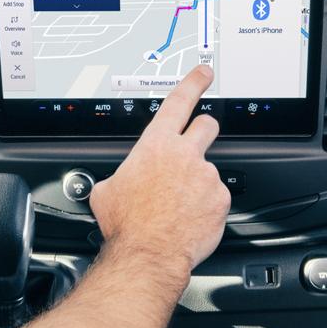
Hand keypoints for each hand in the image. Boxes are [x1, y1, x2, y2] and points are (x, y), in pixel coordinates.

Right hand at [88, 65, 231, 277]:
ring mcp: (206, 177)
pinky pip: (216, 198)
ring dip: (198, 183)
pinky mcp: (220, 199)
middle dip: (203, 130)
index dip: (194, 83)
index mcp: (156, 146)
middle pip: (207, 125)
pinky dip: (206, 207)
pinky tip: (190, 219)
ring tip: (179, 206)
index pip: (180, 102)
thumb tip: (115, 182)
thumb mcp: (106, 191)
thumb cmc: (126, 225)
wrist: (148, 254)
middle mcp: (185, 155)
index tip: (204, 73)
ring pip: (208, 170)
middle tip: (194, 146)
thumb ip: (119, 176)